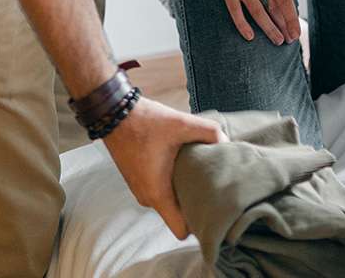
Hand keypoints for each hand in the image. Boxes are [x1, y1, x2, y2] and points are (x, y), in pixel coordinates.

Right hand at [103, 96, 226, 238]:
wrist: (116, 114)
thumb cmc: (147, 122)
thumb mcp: (182, 123)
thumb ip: (209, 132)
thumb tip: (227, 143)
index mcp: (157, 194)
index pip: (181, 230)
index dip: (199, 223)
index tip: (213, 207)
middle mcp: (147, 198)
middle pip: (178, 214)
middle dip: (196, 202)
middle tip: (213, 182)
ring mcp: (141, 190)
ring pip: (170, 200)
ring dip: (183, 188)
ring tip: (199, 169)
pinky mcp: (140, 179)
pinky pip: (161, 189)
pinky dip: (172, 180)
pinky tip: (183, 162)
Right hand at [210, 0, 299, 44]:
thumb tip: (290, 8)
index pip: (285, 1)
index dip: (291, 19)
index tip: (296, 33)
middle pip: (272, 8)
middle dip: (282, 27)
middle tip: (288, 41)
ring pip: (257, 12)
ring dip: (268, 29)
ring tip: (276, 40)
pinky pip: (235, 11)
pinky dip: (242, 25)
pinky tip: (250, 37)